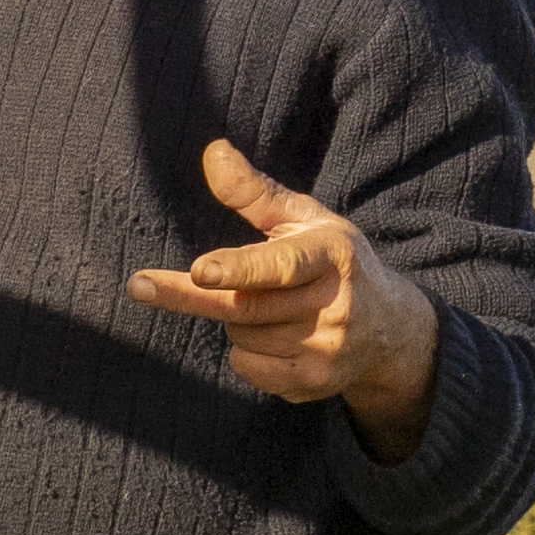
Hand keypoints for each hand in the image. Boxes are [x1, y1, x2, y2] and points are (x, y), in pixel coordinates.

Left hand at [129, 137, 439, 443]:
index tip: (198, 271)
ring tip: (273, 308)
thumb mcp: (307, 219)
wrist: (389, 329)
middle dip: (193, 294)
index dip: (237, 269)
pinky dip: (245, 353)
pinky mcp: (315, 383)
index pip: (281, 264)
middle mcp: (336, 305)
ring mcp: (328, 350)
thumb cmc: (334, 263)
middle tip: (144, 284)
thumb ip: (256, 191)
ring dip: (237, 321)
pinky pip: (247, 369)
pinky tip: (275, 338)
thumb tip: (212, 152)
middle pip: (246, 306)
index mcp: (333, 254)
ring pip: (241, 337)